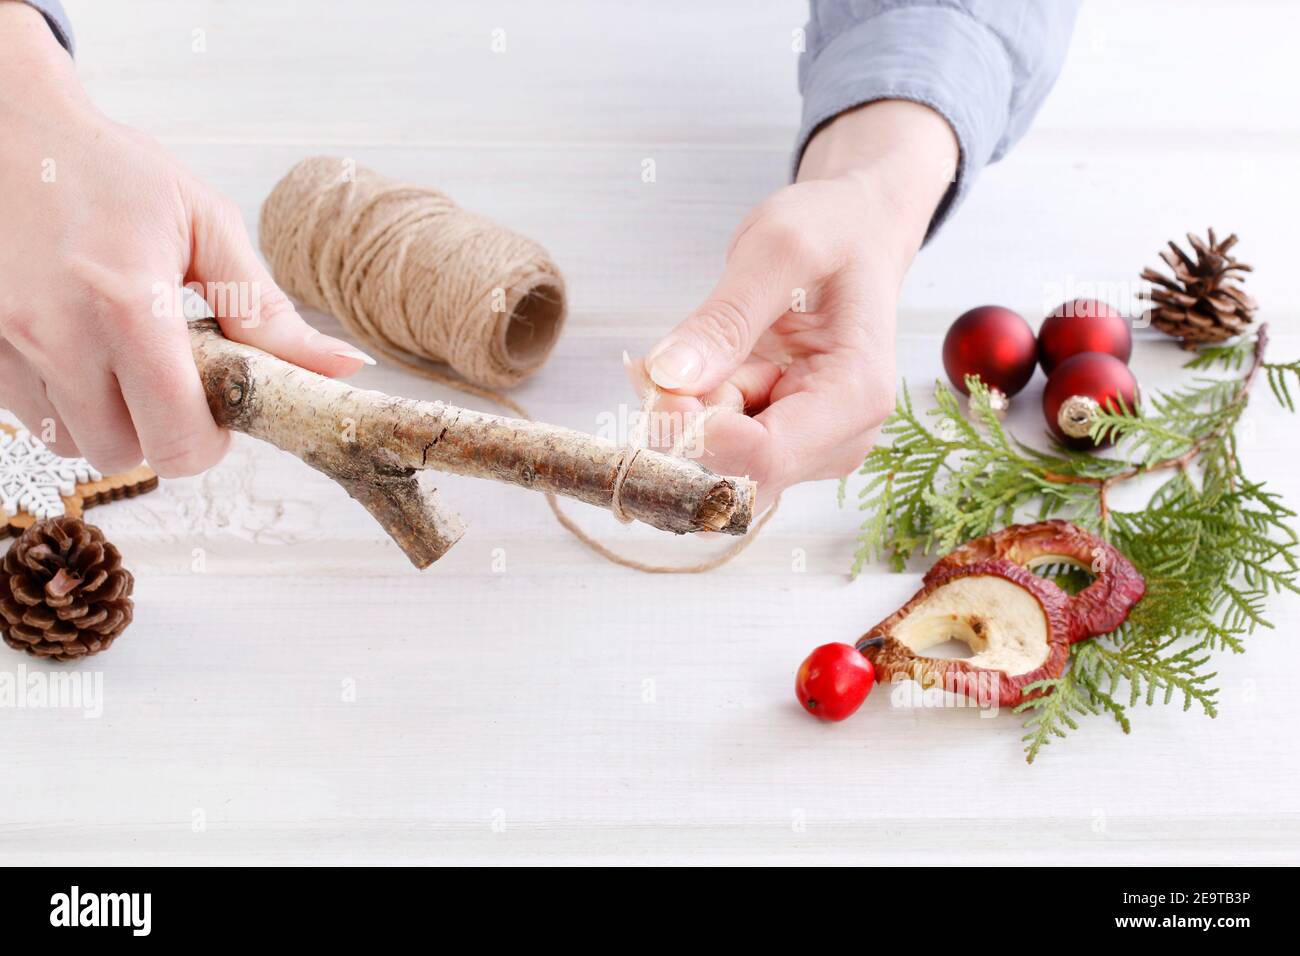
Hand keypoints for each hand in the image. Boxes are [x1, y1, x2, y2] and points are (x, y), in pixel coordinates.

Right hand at [0, 2, 371, 475]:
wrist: (6, 127)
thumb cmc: (109, 170)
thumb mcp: (204, 223)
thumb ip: (268, 309)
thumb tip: (343, 366)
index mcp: (126, 303)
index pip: (177, 437)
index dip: (208, 442)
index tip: (217, 410)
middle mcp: (56, 333)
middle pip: (125, 454)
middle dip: (159, 432)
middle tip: (173, 380)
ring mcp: (6, 343)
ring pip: (72, 443)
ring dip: (108, 419)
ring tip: (120, 358)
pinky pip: (30, 417)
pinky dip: (63, 400)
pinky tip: (77, 347)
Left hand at [632, 100, 957, 508]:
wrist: (857, 235)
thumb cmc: (832, 233)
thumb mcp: (777, 250)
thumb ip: (724, 319)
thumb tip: (669, 377)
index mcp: (856, 396)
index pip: (762, 458)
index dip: (696, 431)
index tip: (657, 377)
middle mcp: (842, 438)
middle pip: (736, 469)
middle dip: (691, 417)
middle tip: (684, 345)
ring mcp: (814, 448)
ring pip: (720, 462)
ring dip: (694, 408)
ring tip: (720, 342)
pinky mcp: (787, 443)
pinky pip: (719, 446)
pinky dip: (698, 407)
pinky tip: (720, 364)